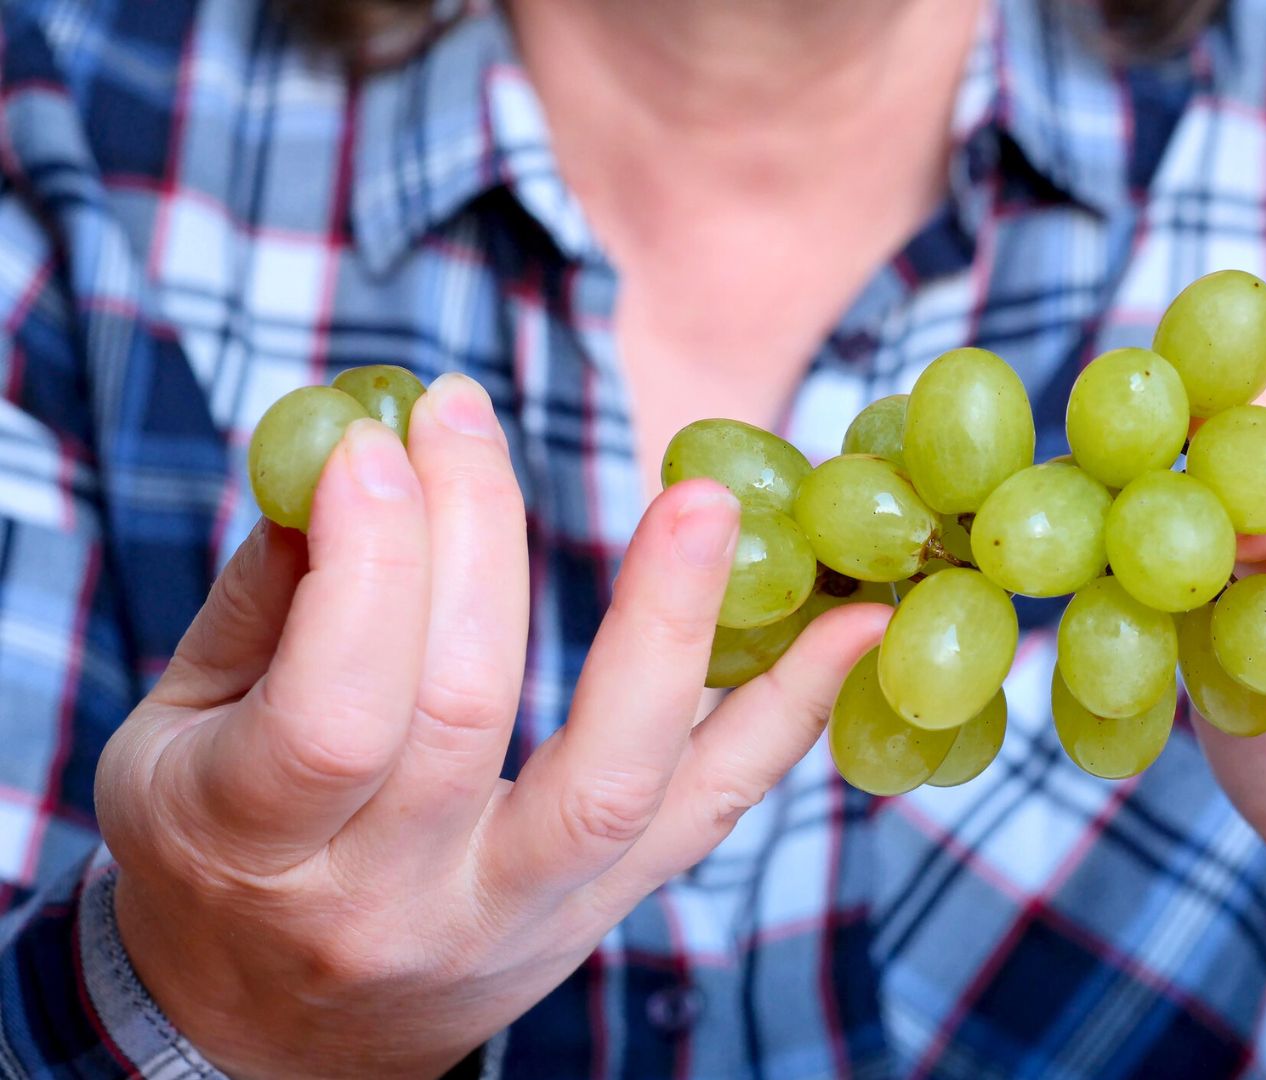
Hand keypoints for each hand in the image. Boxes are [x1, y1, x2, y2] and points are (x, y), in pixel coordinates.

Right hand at [98, 375, 886, 1078]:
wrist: (275, 1038)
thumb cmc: (215, 856)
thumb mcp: (181, 735)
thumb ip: (264, 601)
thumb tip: (350, 444)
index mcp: (253, 849)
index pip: (335, 709)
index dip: (371, 561)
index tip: (383, 434)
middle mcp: (393, 900)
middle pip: (467, 712)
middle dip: (477, 540)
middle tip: (470, 415)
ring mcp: (517, 917)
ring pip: (614, 777)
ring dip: (667, 626)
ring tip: (705, 501)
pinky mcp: (607, 911)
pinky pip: (712, 812)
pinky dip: (788, 713)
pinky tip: (851, 623)